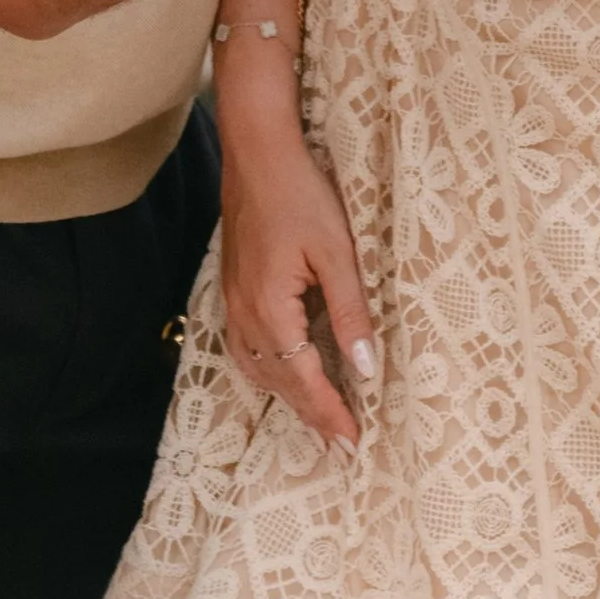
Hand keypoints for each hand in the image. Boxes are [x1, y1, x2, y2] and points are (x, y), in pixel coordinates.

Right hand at [219, 109, 376, 455]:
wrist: (257, 155)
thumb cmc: (300, 195)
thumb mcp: (336, 252)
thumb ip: (350, 312)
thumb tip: (366, 368)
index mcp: (270, 311)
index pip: (303, 381)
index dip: (329, 414)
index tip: (352, 442)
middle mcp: (244, 316)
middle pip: (279, 383)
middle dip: (311, 415)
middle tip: (340, 444)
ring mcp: (233, 304)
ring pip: (258, 371)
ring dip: (288, 398)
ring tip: (318, 417)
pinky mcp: (233, 290)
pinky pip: (245, 350)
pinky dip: (268, 373)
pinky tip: (284, 373)